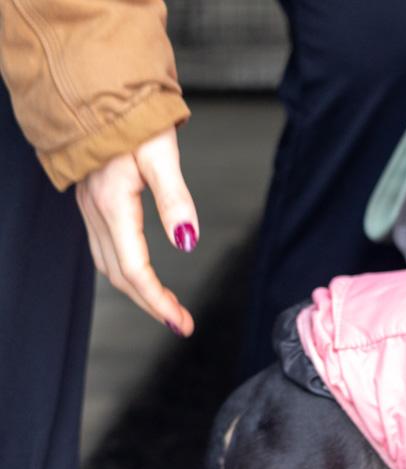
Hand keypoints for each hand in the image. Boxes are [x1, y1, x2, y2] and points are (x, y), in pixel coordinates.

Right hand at [75, 127, 198, 335]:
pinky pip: (105, 247)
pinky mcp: (92, 198)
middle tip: (180, 322)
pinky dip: (125, 270)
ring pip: (110, 264)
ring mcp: (90, 205)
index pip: (136, 270)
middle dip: (150, 304)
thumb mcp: (160, 152)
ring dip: (138, 290)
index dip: (159, 301)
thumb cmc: (128, 110)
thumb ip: (175, 198)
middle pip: (121, 275)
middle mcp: (96, 209)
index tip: (182, 323)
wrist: (93, 79)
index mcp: (112, 204)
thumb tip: (187, 240)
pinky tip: (143, 275)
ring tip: (167, 307)